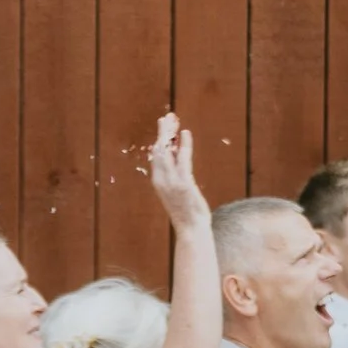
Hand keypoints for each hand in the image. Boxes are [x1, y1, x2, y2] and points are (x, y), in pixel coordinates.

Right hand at [146, 112, 208, 230]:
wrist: (190, 229)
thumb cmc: (186, 213)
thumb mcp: (177, 193)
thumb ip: (175, 178)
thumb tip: (178, 163)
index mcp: (158, 181)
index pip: (156, 157)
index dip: (160, 141)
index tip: (163, 129)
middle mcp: (161, 179)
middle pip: (159, 150)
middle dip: (162, 133)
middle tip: (166, 118)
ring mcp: (172, 181)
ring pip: (167, 152)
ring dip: (170, 134)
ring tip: (172, 121)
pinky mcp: (184, 183)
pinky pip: (183, 159)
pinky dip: (185, 145)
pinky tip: (186, 134)